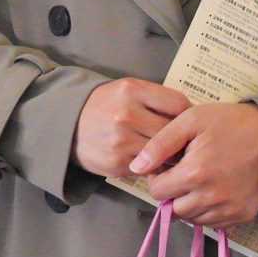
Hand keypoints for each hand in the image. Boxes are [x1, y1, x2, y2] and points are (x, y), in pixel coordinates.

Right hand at [72, 78, 191, 177]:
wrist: (67, 125)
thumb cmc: (104, 105)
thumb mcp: (126, 89)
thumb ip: (154, 98)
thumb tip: (190, 115)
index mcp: (131, 90)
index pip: (178, 103)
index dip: (187, 114)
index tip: (188, 120)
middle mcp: (126, 114)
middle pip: (173, 130)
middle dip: (180, 138)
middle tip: (183, 141)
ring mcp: (121, 141)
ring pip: (164, 153)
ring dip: (168, 155)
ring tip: (166, 152)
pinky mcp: (118, 163)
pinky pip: (149, 167)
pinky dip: (152, 166)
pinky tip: (146, 160)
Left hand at [133, 103, 257, 228]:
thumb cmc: (228, 122)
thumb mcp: (189, 121)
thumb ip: (159, 144)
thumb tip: (136, 167)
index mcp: (195, 174)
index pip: (157, 192)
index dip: (157, 178)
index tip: (167, 166)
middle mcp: (212, 197)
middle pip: (174, 210)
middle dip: (172, 193)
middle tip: (183, 173)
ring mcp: (230, 209)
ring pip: (192, 219)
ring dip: (189, 204)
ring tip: (199, 180)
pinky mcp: (243, 215)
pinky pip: (214, 224)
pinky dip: (208, 211)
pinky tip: (213, 190)